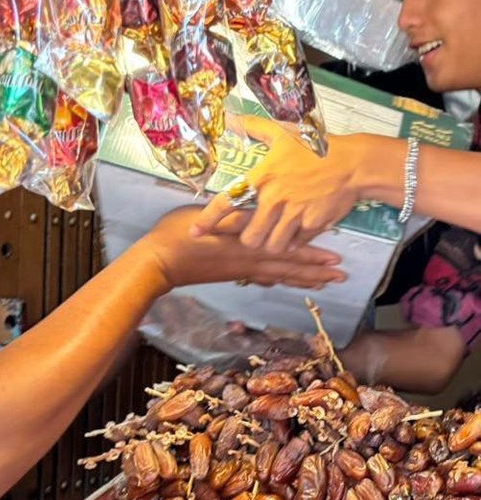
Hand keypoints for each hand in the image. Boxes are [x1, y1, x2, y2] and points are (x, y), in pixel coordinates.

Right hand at [139, 206, 345, 291]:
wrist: (158, 262)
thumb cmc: (180, 236)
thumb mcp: (212, 221)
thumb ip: (238, 219)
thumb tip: (265, 217)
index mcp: (247, 248)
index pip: (287, 253)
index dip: (313, 257)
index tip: (337, 261)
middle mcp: (248, 262)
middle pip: (289, 268)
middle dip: (316, 272)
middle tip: (342, 276)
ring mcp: (239, 271)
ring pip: (278, 276)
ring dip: (302, 279)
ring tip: (323, 282)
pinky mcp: (230, 274)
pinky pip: (261, 278)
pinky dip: (277, 279)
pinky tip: (282, 281)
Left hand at [191, 116, 362, 252]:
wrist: (352, 163)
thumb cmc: (316, 147)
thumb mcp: (282, 133)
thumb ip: (254, 127)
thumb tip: (233, 117)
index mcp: (262, 178)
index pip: (227, 203)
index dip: (208, 220)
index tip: (196, 232)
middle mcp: (274, 199)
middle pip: (249, 236)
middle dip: (249, 239)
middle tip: (254, 234)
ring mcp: (294, 214)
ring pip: (271, 245)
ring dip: (271, 244)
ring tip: (274, 236)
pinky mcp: (312, 225)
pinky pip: (294, 244)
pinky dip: (293, 243)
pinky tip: (295, 233)